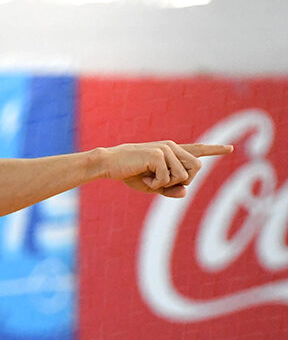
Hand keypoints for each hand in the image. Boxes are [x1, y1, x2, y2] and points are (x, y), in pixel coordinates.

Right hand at [100, 141, 232, 197]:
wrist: (109, 164)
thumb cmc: (129, 173)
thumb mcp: (152, 186)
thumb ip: (170, 190)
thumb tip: (185, 192)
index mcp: (172, 152)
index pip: (197, 150)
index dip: (214, 150)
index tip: (230, 148)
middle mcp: (172, 147)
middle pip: (196, 168)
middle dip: (182, 181)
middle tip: (160, 184)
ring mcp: (166, 149)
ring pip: (183, 175)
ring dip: (166, 184)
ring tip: (149, 179)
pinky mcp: (159, 154)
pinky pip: (167, 178)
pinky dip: (155, 184)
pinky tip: (144, 178)